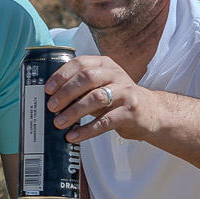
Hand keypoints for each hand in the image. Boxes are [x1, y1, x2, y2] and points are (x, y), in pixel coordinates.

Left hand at [45, 54, 161, 143]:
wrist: (151, 112)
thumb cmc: (118, 99)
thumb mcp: (101, 86)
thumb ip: (81, 88)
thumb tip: (51, 99)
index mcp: (105, 64)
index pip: (80, 63)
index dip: (61, 76)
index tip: (48, 89)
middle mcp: (116, 74)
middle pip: (87, 78)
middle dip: (66, 93)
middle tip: (51, 107)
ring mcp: (125, 92)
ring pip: (96, 98)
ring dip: (74, 111)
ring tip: (59, 123)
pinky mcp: (131, 112)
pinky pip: (105, 121)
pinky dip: (87, 130)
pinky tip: (73, 136)